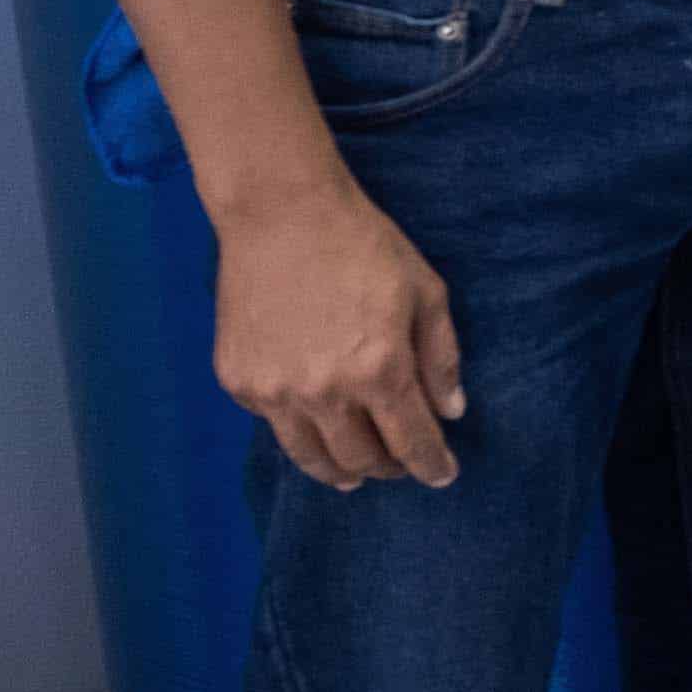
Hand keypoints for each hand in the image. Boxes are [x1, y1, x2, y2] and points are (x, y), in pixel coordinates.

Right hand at [210, 176, 466, 491]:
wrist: (281, 215)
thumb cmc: (364, 246)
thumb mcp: (425, 293)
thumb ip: (441, 358)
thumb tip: (452, 412)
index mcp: (379, 369)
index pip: (411, 442)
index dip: (431, 465)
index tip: (443, 476)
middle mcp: (324, 391)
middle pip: (361, 459)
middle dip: (389, 468)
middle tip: (400, 465)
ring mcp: (274, 391)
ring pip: (312, 457)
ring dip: (341, 470)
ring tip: (355, 474)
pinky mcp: (239, 382)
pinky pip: (275, 426)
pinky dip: (300, 431)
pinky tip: (313, 423)